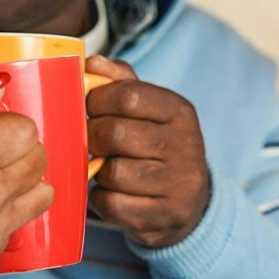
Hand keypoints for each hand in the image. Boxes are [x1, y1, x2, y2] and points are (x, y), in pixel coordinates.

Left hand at [86, 55, 210, 248]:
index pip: (128, 96)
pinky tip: (111, 193)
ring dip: (99, 171)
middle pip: (115, 134)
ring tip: (107, 168)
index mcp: (180, 112)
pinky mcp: (166, 216)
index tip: (89, 107)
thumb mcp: (148, 110)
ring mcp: (179, 184)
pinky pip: (113, 204)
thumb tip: (93, 63)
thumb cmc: (156, 146)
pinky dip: (102, 199)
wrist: (188, 202)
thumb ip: (120, 82)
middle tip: (91, 141)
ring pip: (113, 172)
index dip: (97, 101)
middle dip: (93, 137)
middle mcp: (186, 146)